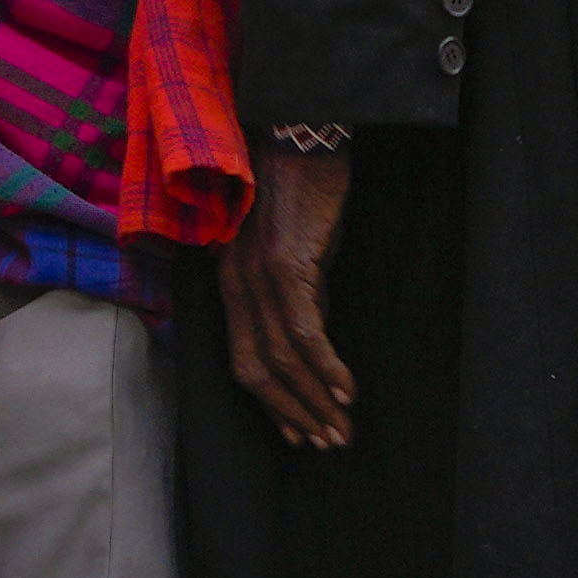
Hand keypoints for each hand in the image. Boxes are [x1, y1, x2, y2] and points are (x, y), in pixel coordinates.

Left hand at [231, 142, 360, 450]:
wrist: (299, 134)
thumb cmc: (301, 188)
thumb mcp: (294, 251)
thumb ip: (299, 296)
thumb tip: (314, 341)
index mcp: (231, 284)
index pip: (244, 361)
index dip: (273, 402)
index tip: (300, 432)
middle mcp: (234, 285)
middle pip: (256, 371)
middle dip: (293, 413)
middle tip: (328, 443)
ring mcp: (256, 276)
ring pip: (280, 359)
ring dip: (313, 400)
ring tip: (342, 429)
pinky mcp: (286, 264)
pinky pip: (303, 331)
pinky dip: (325, 367)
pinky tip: (346, 391)